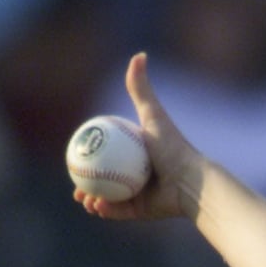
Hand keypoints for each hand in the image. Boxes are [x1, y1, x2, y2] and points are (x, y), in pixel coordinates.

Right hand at [74, 53, 202, 220]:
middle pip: (102, 177)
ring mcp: (139, 194)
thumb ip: (141, 88)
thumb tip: (139, 54)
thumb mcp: (153, 115)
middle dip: (83, 182)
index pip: (103, 153)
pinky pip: (120, 212)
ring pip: (108, 197)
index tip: (73, 157)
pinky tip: (95, 208)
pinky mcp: (144, 211)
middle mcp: (135, 174)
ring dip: (91, 199)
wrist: (192, 182)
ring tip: (83, 199)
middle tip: (75, 184)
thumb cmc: (173, 148)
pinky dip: (106, 211)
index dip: (85, 156)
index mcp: (134, 153)